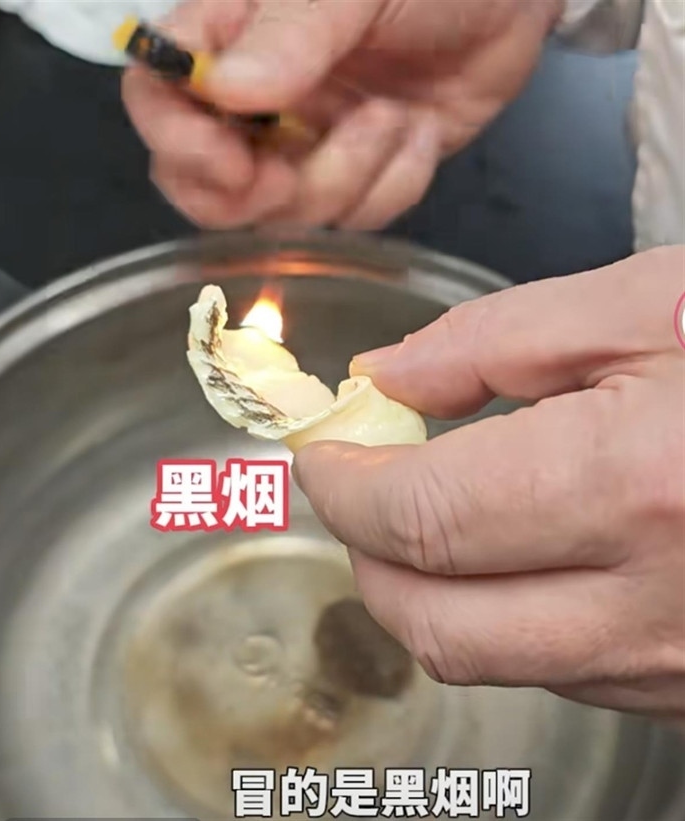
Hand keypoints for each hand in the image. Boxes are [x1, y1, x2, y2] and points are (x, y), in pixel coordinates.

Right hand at [121, 0, 560, 229]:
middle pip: (207, 185)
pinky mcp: (363, 179)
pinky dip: (394, 185)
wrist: (515, 0)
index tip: (231, 161)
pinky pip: (357, 219)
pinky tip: (420, 132)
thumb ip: (291, 30)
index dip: (178, 143)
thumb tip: (225, 88)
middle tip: (298, 169)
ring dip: (346, 177)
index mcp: (237, 39)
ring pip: (288, 216)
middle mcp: (261, 102)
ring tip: (394, 118)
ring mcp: (311, 148)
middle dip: (255, 195)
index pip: (160, 98)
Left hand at [293, 246, 684, 724]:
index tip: (323, 453)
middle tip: (356, 488)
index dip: (345, 485)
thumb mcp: (647, 304)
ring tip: (428, 512)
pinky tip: (515, 549)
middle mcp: (653, 603)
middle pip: (435, 621)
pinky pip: (555, 667)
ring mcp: (675, 661)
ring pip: (487, 657)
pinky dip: (500, 612)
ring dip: (426, 588)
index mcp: (635, 485)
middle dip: (366, 554)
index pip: (421, 516)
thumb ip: (493, 341)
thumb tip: (384, 380)